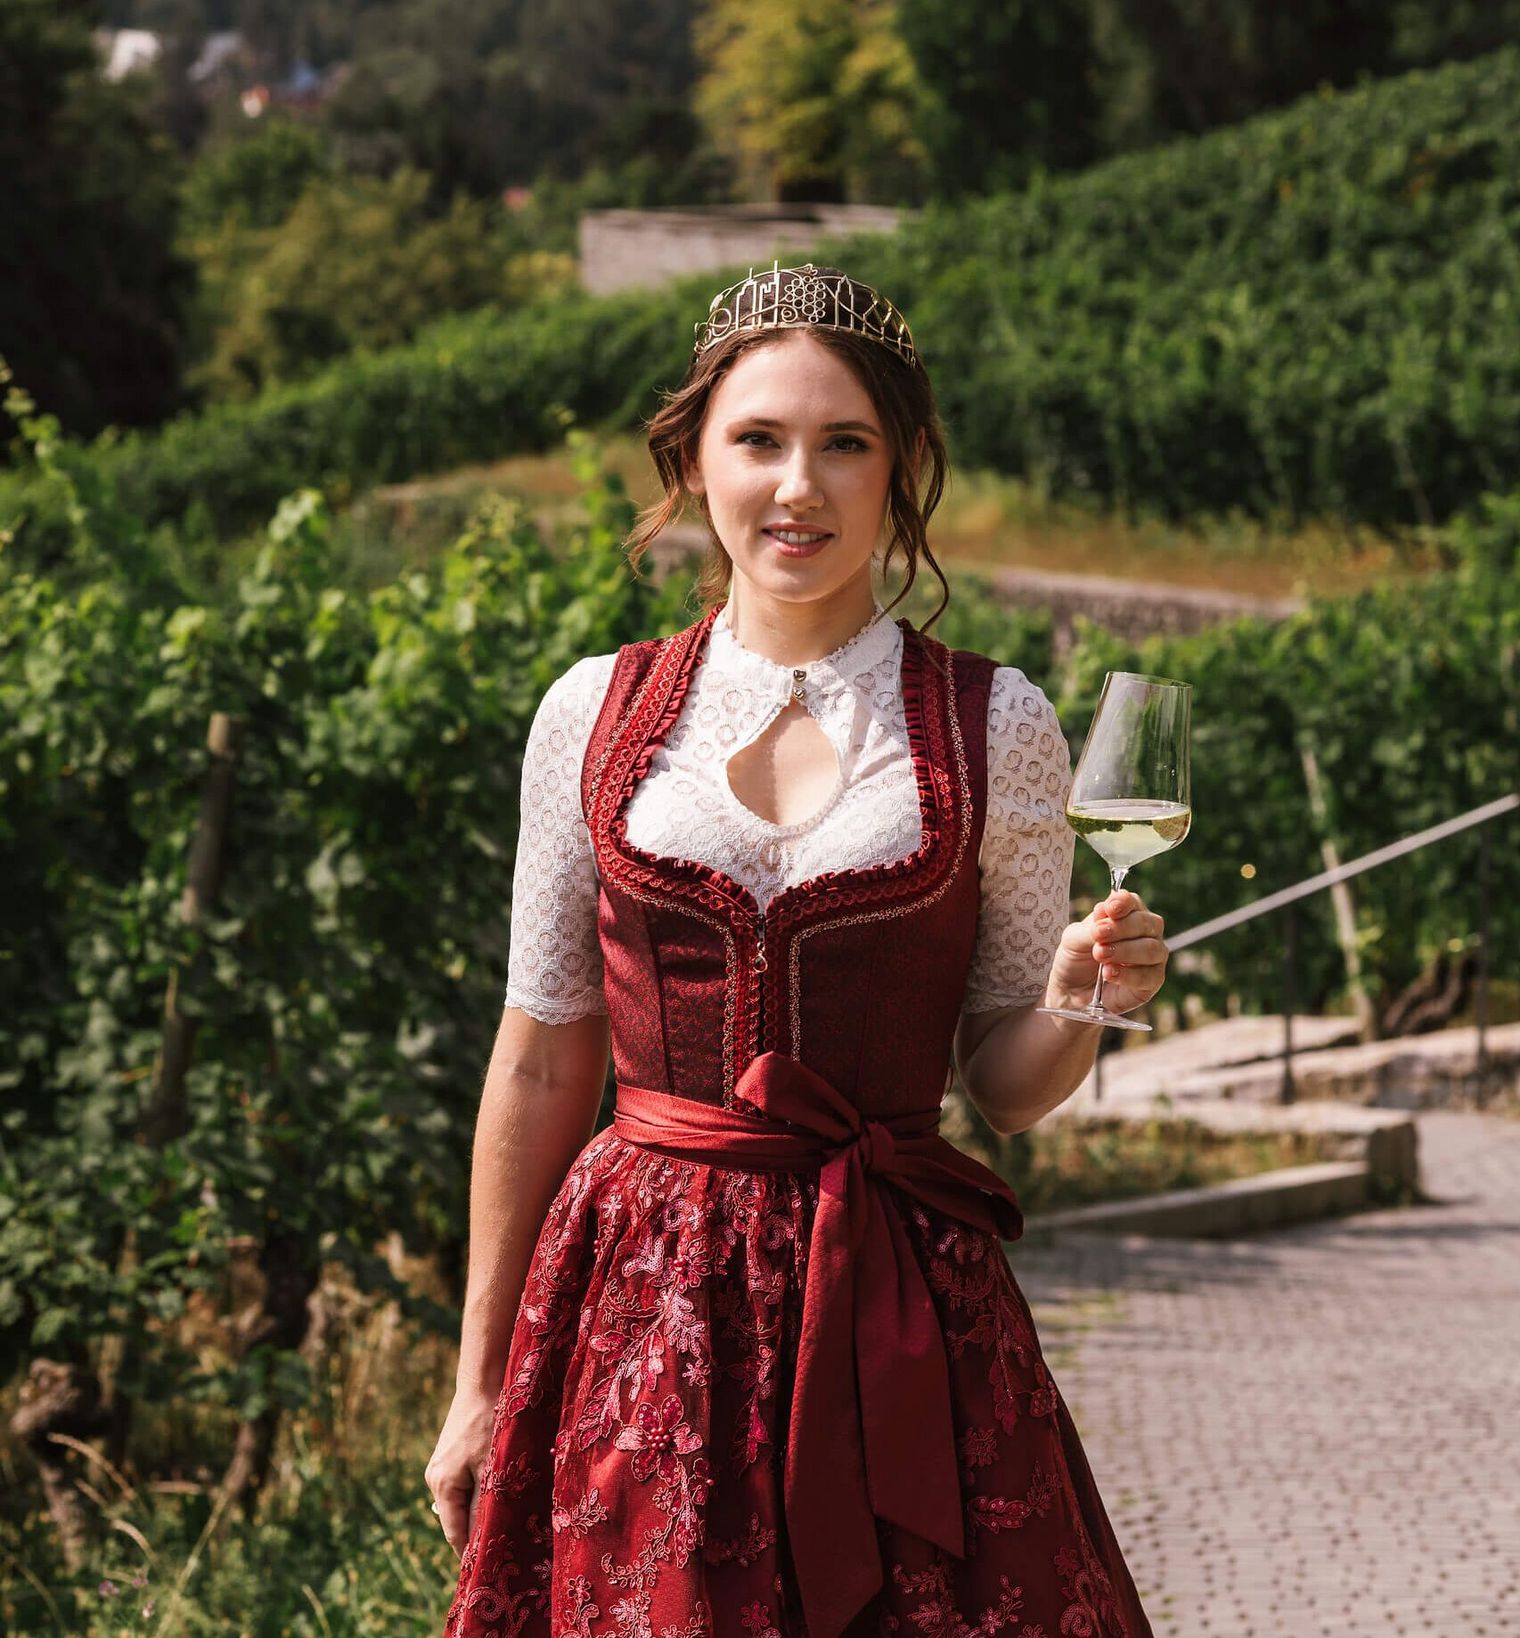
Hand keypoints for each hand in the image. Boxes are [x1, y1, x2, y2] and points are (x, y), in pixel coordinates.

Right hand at [424, 1386, 496, 1557]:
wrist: (483, 1381)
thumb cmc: (490, 1421)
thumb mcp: (491, 1466)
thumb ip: (485, 1503)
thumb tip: (483, 1539)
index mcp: (442, 1486)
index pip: (454, 1534)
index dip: (471, 1554)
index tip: (489, 1570)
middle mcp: (435, 1480)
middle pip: (456, 1520)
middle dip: (477, 1534)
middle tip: (504, 1549)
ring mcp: (440, 1467)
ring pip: (461, 1503)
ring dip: (480, 1511)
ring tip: (505, 1522)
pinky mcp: (449, 1457)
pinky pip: (463, 1486)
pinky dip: (478, 1494)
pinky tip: (498, 1492)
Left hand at [1045, 888, 1169, 1016]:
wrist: (1071, 992)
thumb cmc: (1076, 959)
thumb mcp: (1074, 939)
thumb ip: (1090, 927)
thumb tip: (1105, 911)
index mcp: (1127, 914)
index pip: (1132, 902)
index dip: (1123, 903)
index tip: (1110, 908)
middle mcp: (1146, 932)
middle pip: (1145, 923)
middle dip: (1121, 928)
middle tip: (1098, 936)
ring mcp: (1153, 956)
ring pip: (1151, 948)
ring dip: (1124, 951)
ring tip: (1100, 955)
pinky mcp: (1153, 981)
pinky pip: (1149, 975)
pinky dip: (1128, 974)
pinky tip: (1109, 974)